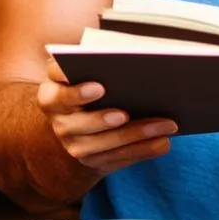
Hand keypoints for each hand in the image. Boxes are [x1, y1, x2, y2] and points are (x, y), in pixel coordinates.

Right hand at [38, 59, 176, 176]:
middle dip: (103, 119)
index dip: (75, 91)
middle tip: (126, 114)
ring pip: (102, 144)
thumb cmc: (93, 80)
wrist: (81, 119)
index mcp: (52, 92)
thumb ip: (104, 64)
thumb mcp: (91, 69)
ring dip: (135, 135)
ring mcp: (73, 144)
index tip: (99, 87)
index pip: (56, 92)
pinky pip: (119, 158)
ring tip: (165, 125)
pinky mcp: (93, 161)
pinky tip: (163, 141)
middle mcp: (59, 120)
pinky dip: (143, 150)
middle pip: (77, 124)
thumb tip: (142, 58)